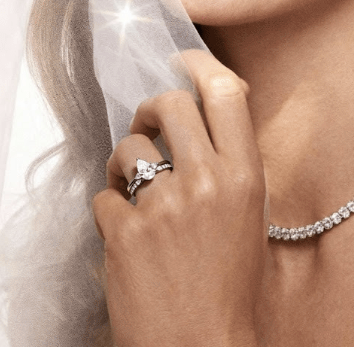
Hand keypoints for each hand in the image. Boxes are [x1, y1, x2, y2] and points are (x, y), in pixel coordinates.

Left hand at [93, 51, 265, 346]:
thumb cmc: (228, 292)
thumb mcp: (250, 219)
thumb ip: (230, 169)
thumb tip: (200, 126)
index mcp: (247, 178)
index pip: (226, 92)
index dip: (198, 65)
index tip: (180, 61)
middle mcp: (208, 182)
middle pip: (171, 103)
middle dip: (150, 108)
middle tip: (146, 124)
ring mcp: (164, 205)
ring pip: (129, 146)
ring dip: (124, 163)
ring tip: (133, 192)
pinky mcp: (126, 231)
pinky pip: (103, 196)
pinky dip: (110, 212)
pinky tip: (126, 237)